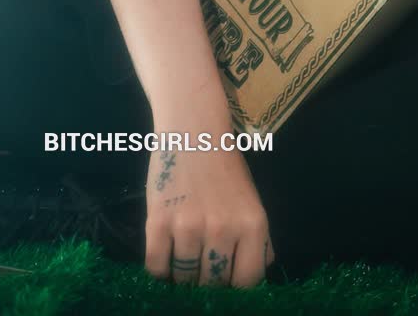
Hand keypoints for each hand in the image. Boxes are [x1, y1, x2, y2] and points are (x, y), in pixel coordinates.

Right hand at [144, 137, 274, 287]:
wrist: (194, 129)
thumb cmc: (225, 168)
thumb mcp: (251, 201)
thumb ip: (259, 239)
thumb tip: (262, 271)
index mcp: (253, 225)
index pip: (248, 282)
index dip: (235, 287)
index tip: (225, 280)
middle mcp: (223, 230)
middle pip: (213, 284)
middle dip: (207, 281)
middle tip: (201, 266)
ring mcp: (189, 227)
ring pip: (183, 279)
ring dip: (182, 275)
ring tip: (183, 257)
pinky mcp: (158, 222)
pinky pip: (155, 267)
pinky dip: (159, 269)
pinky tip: (165, 254)